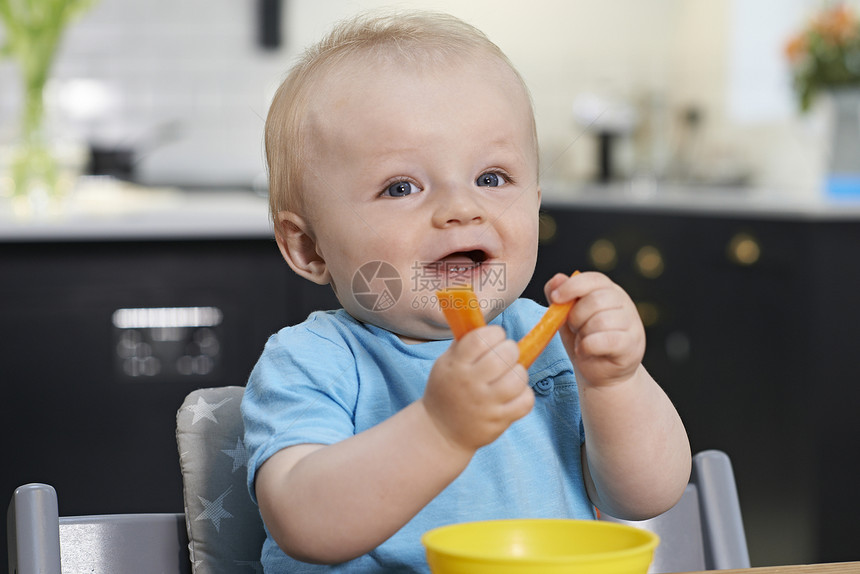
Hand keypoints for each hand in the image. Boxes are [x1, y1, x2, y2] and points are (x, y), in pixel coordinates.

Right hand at [422, 325, 533, 452]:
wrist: (440, 431)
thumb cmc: (447, 390)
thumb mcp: (446, 363)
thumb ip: (464, 343)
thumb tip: (483, 319)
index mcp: (455, 365)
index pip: (482, 339)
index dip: (495, 333)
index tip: (495, 337)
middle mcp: (469, 384)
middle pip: (505, 355)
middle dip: (510, 350)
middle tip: (505, 355)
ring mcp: (485, 404)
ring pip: (518, 377)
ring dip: (519, 372)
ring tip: (510, 374)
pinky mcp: (498, 421)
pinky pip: (525, 401)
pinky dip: (524, 395)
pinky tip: (514, 394)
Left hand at [545, 271, 645, 385]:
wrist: (600, 372)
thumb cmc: (583, 339)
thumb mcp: (567, 316)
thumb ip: (560, 296)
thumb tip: (557, 278)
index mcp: (608, 290)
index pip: (593, 279)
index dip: (572, 286)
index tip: (555, 298)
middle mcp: (623, 303)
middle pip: (596, 300)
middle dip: (576, 316)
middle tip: (574, 328)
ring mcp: (631, 323)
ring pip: (601, 321)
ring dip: (583, 333)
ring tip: (581, 340)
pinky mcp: (632, 345)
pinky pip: (606, 340)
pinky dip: (588, 346)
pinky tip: (584, 350)